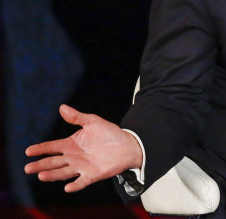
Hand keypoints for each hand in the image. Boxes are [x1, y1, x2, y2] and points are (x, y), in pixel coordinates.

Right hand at [25, 104, 142, 192]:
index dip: (40, 149)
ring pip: (63, 172)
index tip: (28, 151)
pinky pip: (82, 182)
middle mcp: (73, 157)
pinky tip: (68, 187)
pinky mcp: (92, 175)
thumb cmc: (109, 133)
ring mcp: (81, 167)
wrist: (127, 145)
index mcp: (71, 144)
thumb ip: (77, 117)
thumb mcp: (93, 122)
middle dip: (40, 164)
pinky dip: (75, 185)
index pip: (51, 147)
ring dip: (52, 175)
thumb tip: (62, 107)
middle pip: (53, 162)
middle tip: (28, 168)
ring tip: (41, 175)